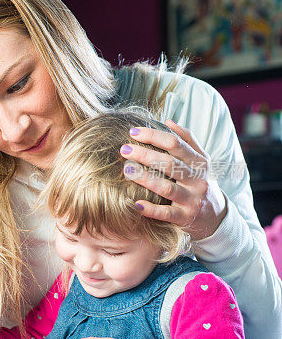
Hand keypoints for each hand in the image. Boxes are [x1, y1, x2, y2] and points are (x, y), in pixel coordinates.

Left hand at [120, 120, 226, 240]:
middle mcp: (197, 179)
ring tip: (126, 170)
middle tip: (124, 149)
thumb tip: (167, 120)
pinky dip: (151, 210)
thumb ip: (187, 139)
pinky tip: (136, 204)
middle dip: (145, 155)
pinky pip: (167, 213)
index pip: (176, 143)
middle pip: (170, 163)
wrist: (215, 215)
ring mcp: (192, 199)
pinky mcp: (185, 217)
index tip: (132, 131)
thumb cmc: (199, 181)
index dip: (154, 135)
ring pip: (167, 187)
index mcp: (198, 161)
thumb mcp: (200, 160)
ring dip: (146, 178)